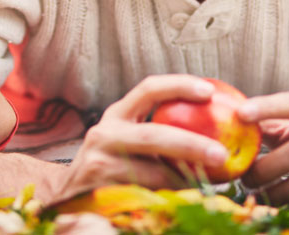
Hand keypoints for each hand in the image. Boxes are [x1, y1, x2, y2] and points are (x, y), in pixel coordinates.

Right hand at [44, 75, 233, 201]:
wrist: (66, 195)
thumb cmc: (113, 163)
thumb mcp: (128, 138)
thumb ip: (160, 129)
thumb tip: (218, 127)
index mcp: (117, 115)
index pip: (148, 89)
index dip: (179, 86)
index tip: (210, 92)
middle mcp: (104, 134)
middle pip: (153, 135)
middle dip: (191, 144)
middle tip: (221, 154)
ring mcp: (99, 165)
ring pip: (152, 175)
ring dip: (184, 182)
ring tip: (210, 186)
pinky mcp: (99, 194)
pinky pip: (144, 198)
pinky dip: (168, 201)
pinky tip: (186, 203)